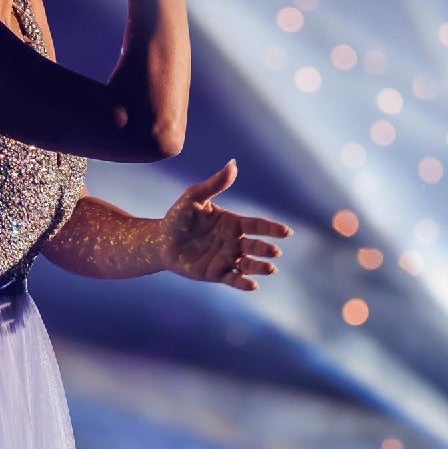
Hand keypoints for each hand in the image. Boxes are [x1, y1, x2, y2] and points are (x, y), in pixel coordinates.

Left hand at [158, 159, 291, 290]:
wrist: (161, 240)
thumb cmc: (179, 217)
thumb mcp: (194, 197)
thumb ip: (215, 184)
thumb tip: (232, 164)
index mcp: (233, 223)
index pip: (257, 225)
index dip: (272, 228)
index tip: (286, 232)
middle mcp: (233, 241)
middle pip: (255, 245)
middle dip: (265, 249)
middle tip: (275, 251)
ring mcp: (226, 258)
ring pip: (248, 264)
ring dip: (259, 267)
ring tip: (270, 269)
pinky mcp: (215, 273)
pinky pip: (233, 279)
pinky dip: (243, 283)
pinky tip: (253, 285)